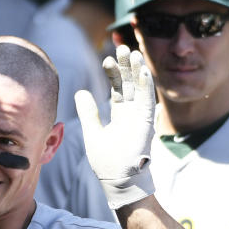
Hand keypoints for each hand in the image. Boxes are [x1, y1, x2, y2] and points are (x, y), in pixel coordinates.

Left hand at [74, 44, 155, 210]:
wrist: (118, 181)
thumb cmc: (106, 162)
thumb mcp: (92, 133)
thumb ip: (88, 113)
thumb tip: (80, 92)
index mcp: (120, 116)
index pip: (118, 89)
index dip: (114, 73)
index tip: (107, 59)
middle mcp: (132, 114)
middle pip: (131, 85)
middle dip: (127, 66)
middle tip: (122, 47)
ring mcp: (141, 118)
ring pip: (141, 89)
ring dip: (138, 71)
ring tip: (133, 52)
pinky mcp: (147, 124)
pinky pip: (148, 101)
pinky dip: (146, 86)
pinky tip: (142, 70)